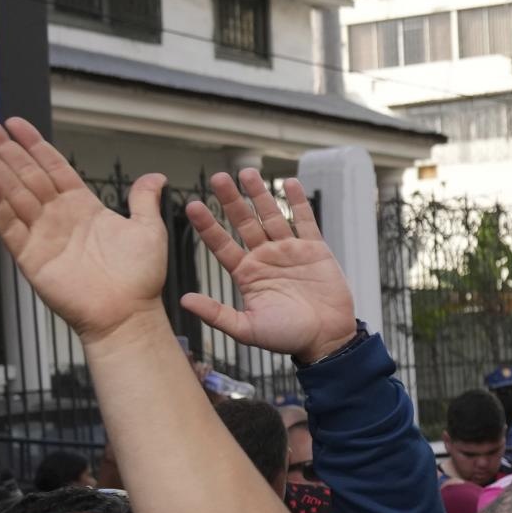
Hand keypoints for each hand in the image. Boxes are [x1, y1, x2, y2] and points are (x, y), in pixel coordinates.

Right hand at [0, 116, 168, 343]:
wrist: (130, 313)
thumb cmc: (140, 278)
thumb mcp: (148, 229)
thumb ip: (144, 200)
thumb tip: (155, 178)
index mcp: (83, 207)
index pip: (53, 167)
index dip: (34, 145)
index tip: (15, 123)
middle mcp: (58, 217)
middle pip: (25, 174)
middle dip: (4, 147)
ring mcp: (42, 234)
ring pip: (11, 192)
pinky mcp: (30, 255)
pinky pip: (9, 224)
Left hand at [180, 170, 356, 364]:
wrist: (327, 339)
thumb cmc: (287, 338)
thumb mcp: (247, 329)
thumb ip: (217, 314)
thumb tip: (184, 300)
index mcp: (247, 274)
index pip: (221, 244)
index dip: (208, 225)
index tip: (192, 205)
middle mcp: (265, 258)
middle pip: (244, 222)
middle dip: (231, 200)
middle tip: (218, 178)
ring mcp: (290, 251)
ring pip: (271, 216)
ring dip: (259, 195)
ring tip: (248, 173)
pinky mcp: (315, 250)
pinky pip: (305, 221)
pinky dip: (297, 203)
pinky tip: (288, 184)